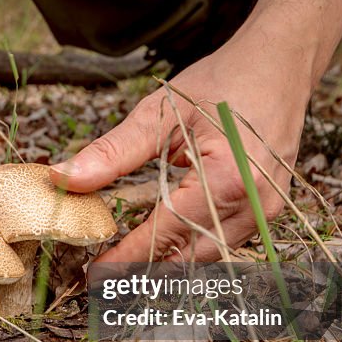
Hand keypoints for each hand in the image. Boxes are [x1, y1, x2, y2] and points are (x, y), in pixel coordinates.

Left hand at [50, 34, 307, 261]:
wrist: (278, 65)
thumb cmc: (222, 82)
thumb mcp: (159, 112)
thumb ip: (112, 152)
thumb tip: (63, 178)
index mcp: (227, 180)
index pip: (165, 234)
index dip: (126, 258)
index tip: (92, 274)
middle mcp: (253, 205)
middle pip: (188, 258)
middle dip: (143, 269)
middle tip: (101, 276)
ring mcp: (266, 211)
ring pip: (207, 256)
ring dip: (166, 262)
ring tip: (124, 263)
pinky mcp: (267, 210)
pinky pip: (222, 241)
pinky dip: (189, 246)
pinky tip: (160, 241)